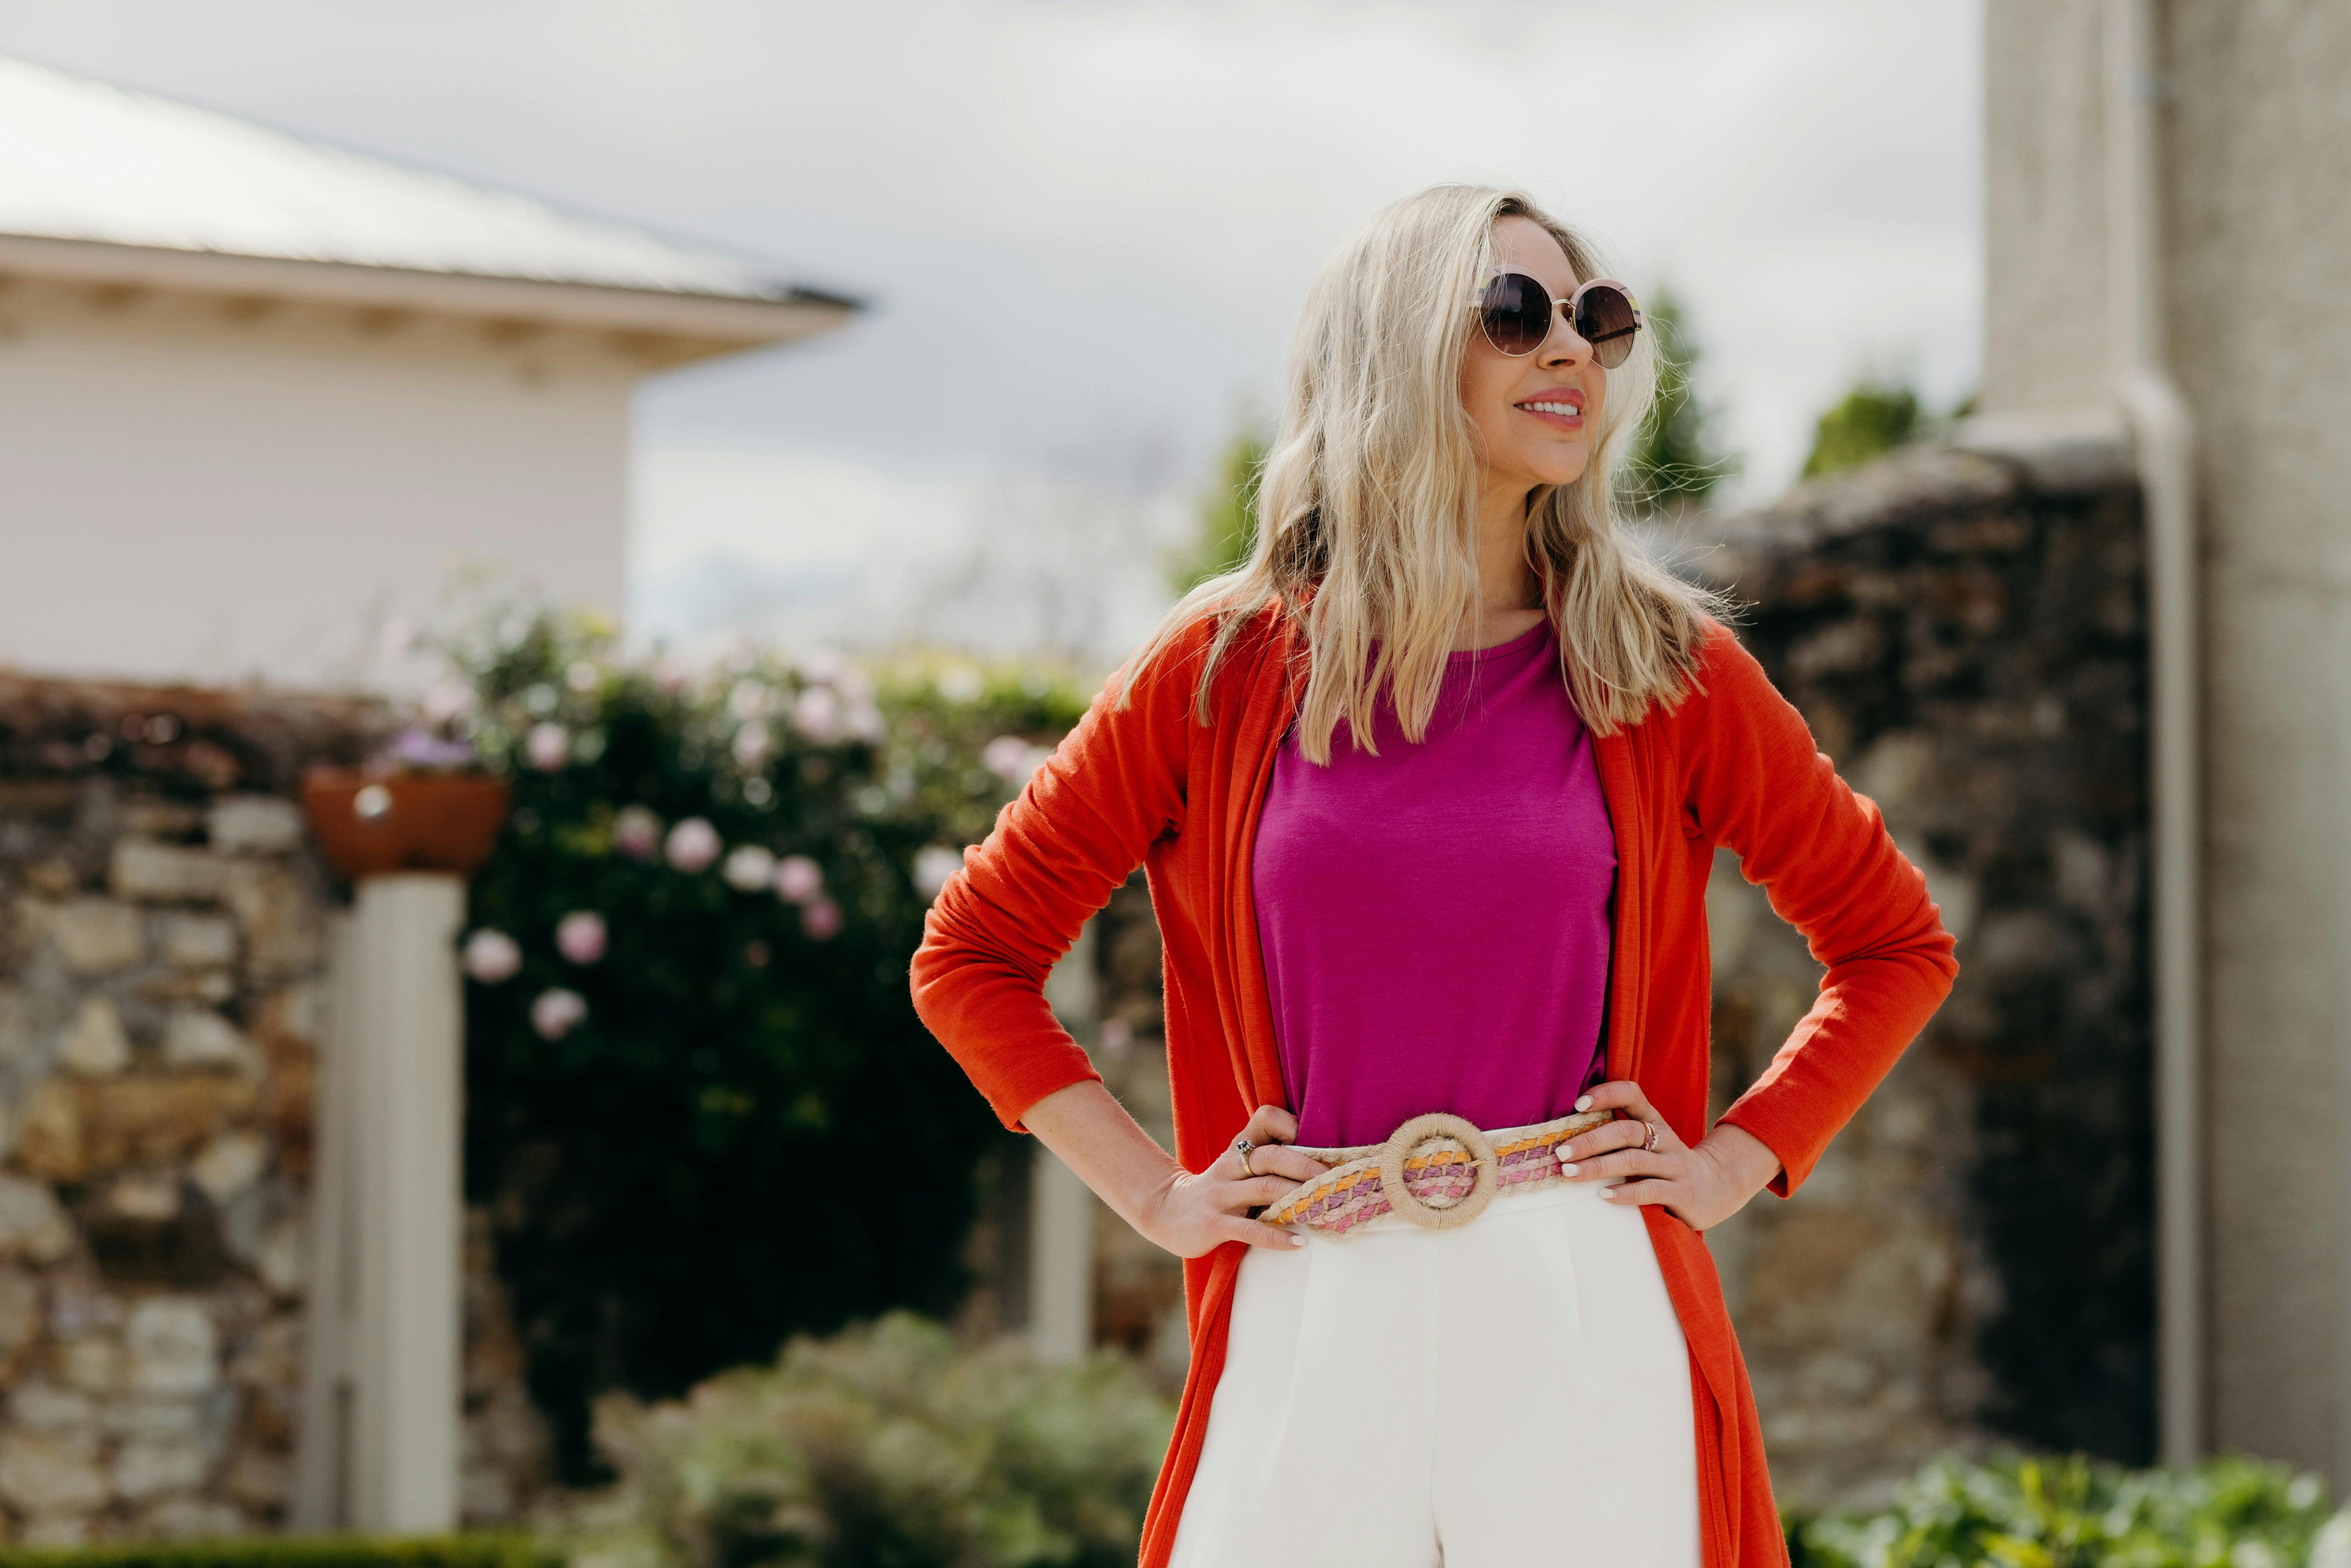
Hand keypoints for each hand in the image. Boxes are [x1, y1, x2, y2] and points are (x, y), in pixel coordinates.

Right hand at [1133, 1104, 1324, 1257]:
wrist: (1166, 1211)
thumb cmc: (1217, 1189)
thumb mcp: (1237, 1166)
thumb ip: (1269, 1159)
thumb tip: (1322, 1164)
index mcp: (1239, 1147)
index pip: (1265, 1118)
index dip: (1291, 1124)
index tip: (1315, 1142)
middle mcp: (1230, 1165)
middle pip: (1272, 1156)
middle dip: (1307, 1167)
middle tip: (1335, 1180)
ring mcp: (1221, 1194)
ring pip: (1265, 1188)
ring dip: (1298, 1198)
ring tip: (1324, 1207)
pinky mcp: (1215, 1223)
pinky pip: (1250, 1230)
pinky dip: (1277, 1237)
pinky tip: (1298, 1242)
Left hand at [1555, 1080, 1781, 1230]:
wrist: (1717, 1188)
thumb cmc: (1667, 1164)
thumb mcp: (1649, 1143)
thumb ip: (1619, 1136)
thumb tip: (1567, 1135)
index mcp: (1654, 1122)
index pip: (1632, 1094)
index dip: (1606, 1094)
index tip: (1577, 1105)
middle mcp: (1664, 1139)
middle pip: (1625, 1131)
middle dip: (1590, 1140)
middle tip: (1561, 1152)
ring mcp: (1674, 1166)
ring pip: (1633, 1160)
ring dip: (1598, 1166)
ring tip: (1570, 1172)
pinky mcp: (1681, 1193)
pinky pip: (1650, 1190)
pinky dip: (1625, 1192)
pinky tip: (1603, 1196)